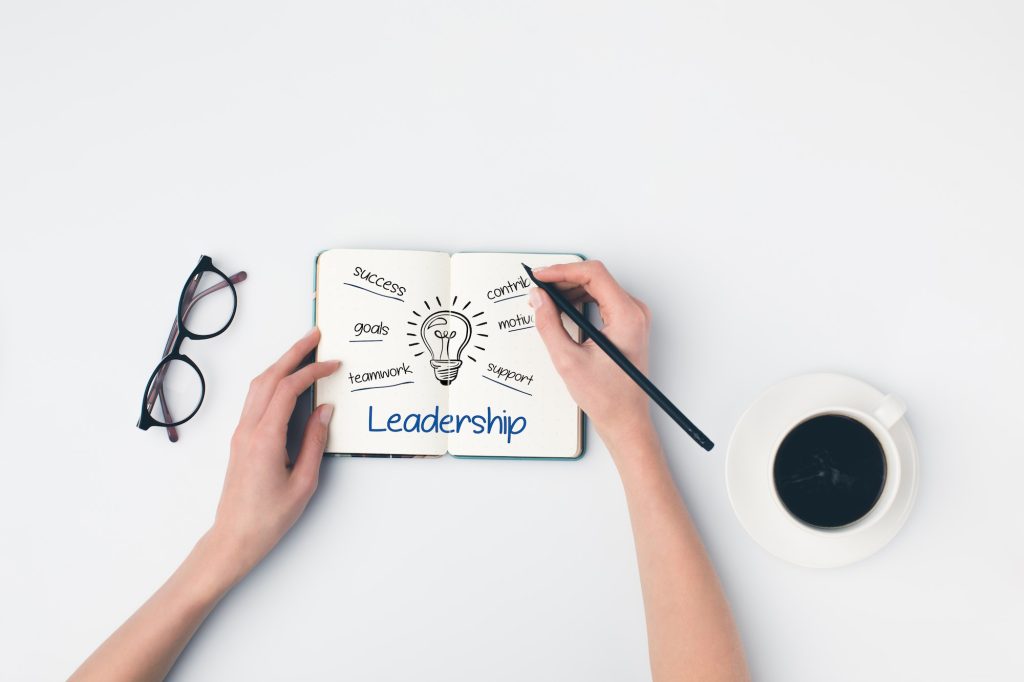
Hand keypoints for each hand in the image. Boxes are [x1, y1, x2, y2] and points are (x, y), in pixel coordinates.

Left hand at [208, 328, 340, 583]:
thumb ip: (314, 442)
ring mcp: (241, 433)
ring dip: (280, 365)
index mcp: (265, 438)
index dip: (312, 372)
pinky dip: (272, 382)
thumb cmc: (268, 518)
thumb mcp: (303, 482)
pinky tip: (287, 382)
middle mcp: (248, 429)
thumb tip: (324, 411)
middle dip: (293, 353)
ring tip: (302, 352)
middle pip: (270, 378)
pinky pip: (255, 400)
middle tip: (314, 336)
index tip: (333, 364)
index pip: (289, 389)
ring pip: (258, 386)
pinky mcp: (241, 440)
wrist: (234, 538)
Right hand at [528, 261, 653, 444]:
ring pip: (597, 288)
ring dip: (569, 291)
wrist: (625, 420)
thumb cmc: (607, 397)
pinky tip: (561, 312)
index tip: (540, 276)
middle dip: (563, 281)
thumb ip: (549, 324)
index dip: (562, 271)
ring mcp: (632, 318)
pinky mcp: (626, 325)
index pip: (593, 274)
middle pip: (595, 278)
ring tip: (545, 304)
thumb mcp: (568, 360)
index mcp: (627, 316)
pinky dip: (579, 302)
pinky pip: (601, 301)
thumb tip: (538, 299)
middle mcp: (634, 312)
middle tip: (537, 291)